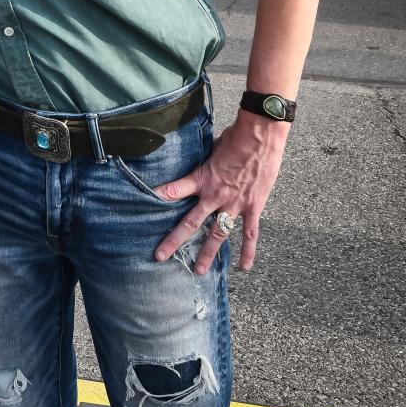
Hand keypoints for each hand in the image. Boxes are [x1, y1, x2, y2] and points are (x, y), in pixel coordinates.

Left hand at [152, 113, 289, 273]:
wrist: (261, 135)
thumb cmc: (237, 136)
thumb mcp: (213, 147)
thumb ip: (205, 160)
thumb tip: (197, 156)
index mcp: (202, 178)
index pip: (174, 190)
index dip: (159, 196)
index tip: (145, 204)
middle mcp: (215, 195)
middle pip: (190, 223)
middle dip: (175, 241)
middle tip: (160, 256)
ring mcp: (234, 204)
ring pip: (217, 234)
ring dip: (208, 253)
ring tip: (199, 271)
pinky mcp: (253, 207)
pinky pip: (249, 233)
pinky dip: (247, 251)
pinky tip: (243, 267)